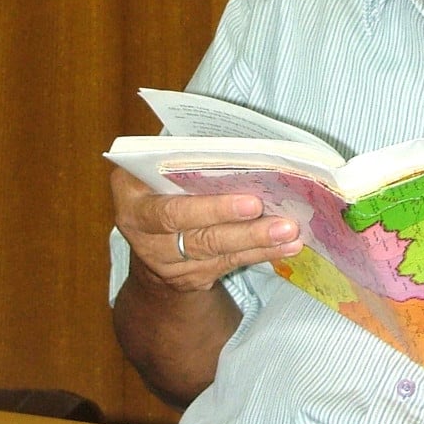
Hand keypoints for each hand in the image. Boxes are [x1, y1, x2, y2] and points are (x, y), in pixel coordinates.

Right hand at [111, 167, 301, 292]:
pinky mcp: (191, 277)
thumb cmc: (160, 184)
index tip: (251, 201)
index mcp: (133, 202)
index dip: (210, 209)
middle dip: (242, 228)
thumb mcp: (157, 168)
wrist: (147, 238)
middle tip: (280, 220)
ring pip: (217, 253)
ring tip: (290, 231)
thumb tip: (241, 146)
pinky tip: (288, 245)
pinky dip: (262, 253)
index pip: (168, 211)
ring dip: (258, 241)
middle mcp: (145, 237)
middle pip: (198, 236)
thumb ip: (184, 158)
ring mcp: (168, 262)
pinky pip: (230, 263)